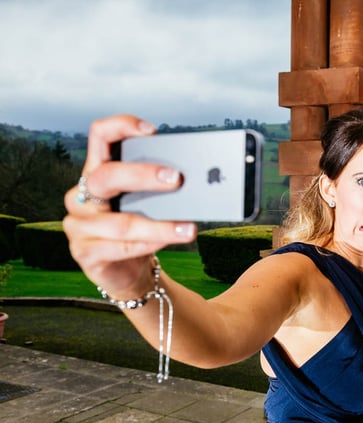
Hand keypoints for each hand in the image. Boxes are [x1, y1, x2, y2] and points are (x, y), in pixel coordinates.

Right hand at [62, 115, 195, 297]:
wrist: (129, 270)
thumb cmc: (141, 227)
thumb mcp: (150, 204)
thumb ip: (161, 189)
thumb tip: (197, 181)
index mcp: (98, 172)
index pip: (100, 136)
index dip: (120, 126)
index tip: (151, 130)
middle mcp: (82, 195)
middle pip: (107, 175)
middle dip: (144, 175)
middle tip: (176, 179)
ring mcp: (78, 224)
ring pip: (121, 223)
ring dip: (159, 226)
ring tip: (189, 229)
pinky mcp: (84, 252)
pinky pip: (119, 248)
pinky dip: (148, 245)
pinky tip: (168, 242)